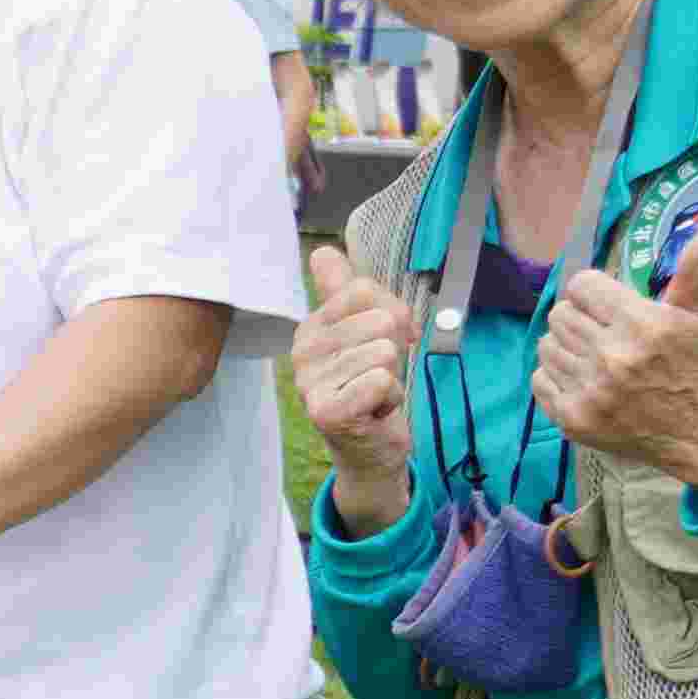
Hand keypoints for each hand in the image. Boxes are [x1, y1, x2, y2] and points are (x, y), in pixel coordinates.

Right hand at [293, 237, 416, 526]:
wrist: (370, 446)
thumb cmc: (369, 385)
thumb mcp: (362, 330)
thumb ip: (345, 289)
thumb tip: (321, 251)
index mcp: (311, 326)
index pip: (364, 290)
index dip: (391, 314)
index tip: (382, 341)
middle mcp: (303, 351)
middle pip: (380, 319)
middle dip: (394, 349)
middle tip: (378, 374)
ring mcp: (311, 382)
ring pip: (383, 352)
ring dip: (392, 378)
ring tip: (375, 394)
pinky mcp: (327, 411)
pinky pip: (381, 381)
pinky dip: (390, 398)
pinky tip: (374, 411)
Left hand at [532, 233, 697, 492]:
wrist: (696, 429)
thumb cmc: (691, 365)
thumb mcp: (695, 315)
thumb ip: (697, 269)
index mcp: (641, 324)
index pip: (582, 286)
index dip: (592, 291)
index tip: (605, 304)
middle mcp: (612, 356)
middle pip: (560, 314)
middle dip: (579, 317)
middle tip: (600, 331)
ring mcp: (590, 390)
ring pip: (547, 345)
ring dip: (565, 345)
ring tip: (592, 354)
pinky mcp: (573, 417)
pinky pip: (539, 378)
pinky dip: (555, 375)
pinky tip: (582, 377)